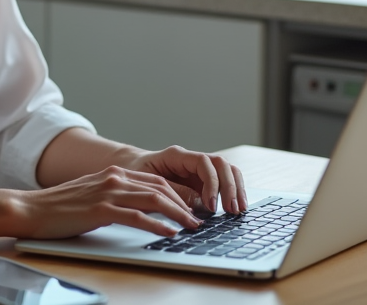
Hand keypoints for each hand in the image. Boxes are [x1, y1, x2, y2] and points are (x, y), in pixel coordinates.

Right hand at [13, 166, 201, 239]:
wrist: (31, 209)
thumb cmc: (60, 207)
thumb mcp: (91, 194)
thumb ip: (113, 196)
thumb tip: (136, 210)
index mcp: (113, 173)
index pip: (155, 179)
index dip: (177, 193)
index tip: (191, 207)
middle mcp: (114, 177)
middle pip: (160, 187)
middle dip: (183, 203)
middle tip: (198, 219)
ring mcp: (107, 192)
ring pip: (154, 199)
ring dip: (177, 214)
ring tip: (191, 227)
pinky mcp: (101, 210)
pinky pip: (137, 216)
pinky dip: (157, 225)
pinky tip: (169, 233)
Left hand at [122, 146, 246, 214]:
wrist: (127, 170)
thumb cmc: (133, 175)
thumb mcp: (148, 185)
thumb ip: (175, 192)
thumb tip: (201, 204)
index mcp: (176, 155)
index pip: (203, 162)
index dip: (211, 182)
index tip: (210, 204)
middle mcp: (190, 160)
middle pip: (221, 164)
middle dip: (229, 186)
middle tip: (231, 209)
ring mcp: (198, 170)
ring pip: (226, 171)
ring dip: (235, 189)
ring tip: (238, 210)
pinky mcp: (201, 181)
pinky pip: (222, 182)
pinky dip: (231, 193)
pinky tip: (235, 208)